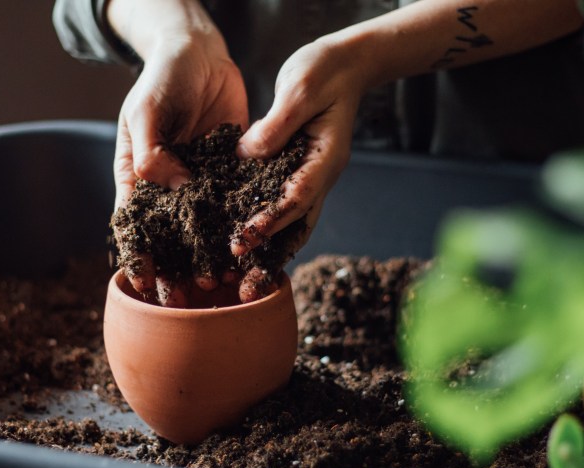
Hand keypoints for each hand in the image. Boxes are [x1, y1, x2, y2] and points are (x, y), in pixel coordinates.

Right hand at [113, 34, 247, 306]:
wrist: (201, 53)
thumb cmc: (162, 78)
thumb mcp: (147, 110)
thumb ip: (151, 149)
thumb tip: (168, 185)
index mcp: (138, 176)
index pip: (135, 224)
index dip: (139, 256)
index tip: (145, 284)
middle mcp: (168, 185)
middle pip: (170, 237)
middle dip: (177, 270)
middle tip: (188, 298)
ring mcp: (200, 181)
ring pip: (204, 230)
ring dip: (210, 258)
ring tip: (221, 285)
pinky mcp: (230, 172)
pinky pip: (235, 206)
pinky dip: (240, 230)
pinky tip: (252, 252)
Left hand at [232, 35, 366, 260]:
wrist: (344, 64)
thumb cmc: (324, 71)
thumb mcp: (299, 89)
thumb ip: (276, 125)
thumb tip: (247, 155)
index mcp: (325, 159)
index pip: (296, 198)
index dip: (269, 221)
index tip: (242, 240)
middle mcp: (319, 176)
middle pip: (296, 227)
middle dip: (270, 257)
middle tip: (244, 287)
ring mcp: (309, 177)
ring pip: (290, 225)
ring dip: (267, 253)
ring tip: (240, 282)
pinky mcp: (294, 172)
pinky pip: (279, 207)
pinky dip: (263, 229)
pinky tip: (239, 246)